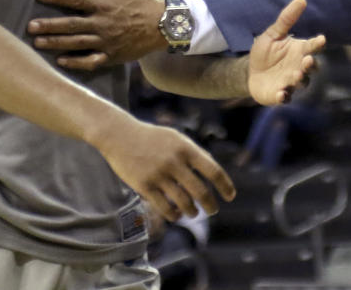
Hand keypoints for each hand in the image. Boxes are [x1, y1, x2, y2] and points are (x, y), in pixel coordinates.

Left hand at [28, 0, 165, 69]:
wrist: (162, 24)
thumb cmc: (140, 0)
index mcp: (102, 4)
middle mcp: (102, 23)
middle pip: (71, 25)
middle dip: (50, 25)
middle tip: (30, 26)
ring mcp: (106, 41)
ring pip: (77, 43)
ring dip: (56, 43)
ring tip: (38, 43)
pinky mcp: (111, 55)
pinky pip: (91, 61)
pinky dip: (76, 62)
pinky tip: (60, 61)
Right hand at [94, 115, 235, 221]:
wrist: (120, 135)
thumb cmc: (152, 138)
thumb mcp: (176, 138)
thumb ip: (194, 154)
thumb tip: (215, 175)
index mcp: (185, 147)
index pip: (213, 170)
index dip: (225, 186)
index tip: (230, 196)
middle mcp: (174, 161)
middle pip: (200, 191)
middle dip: (210, 205)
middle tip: (212, 210)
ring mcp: (158, 174)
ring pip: (184, 202)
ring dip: (192, 212)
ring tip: (193, 213)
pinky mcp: (144, 186)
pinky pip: (165, 208)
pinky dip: (175, 214)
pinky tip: (177, 214)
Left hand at [248, 0, 325, 104]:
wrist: (250, 72)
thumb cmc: (265, 52)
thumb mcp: (273, 34)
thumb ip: (286, 19)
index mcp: (299, 51)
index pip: (312, 47)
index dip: (317, 44)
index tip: (321, 39)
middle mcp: (299, 67)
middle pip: (311, 67)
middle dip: (311, 65)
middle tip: (307, 60)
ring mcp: (291, 82)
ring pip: (301, 82)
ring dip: (299, 79)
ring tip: (295, 75)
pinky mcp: (280, 95)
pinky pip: (285, 97)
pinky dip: (284, 96)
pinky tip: (281, 94)